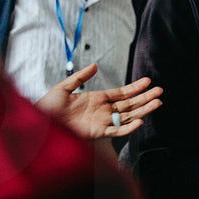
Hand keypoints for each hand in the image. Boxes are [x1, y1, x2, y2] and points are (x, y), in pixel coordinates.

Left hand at [35, 63, 162, 139]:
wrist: (38, 125)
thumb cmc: (47, 107)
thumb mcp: (63, 88)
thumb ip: (80, 77)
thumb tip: (96, 65)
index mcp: (97, 99)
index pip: (122, 93)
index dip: (135, 87)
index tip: (148, 81)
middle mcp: (103, 111)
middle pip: (129, 104)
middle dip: (145, 98)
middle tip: (160, 91)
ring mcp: (102, 122)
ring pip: (128, 116)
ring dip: (143, 110)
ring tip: (158, 103)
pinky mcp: (97, 133)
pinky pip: (117, 131)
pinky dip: (128, 127)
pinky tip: (140, 121)